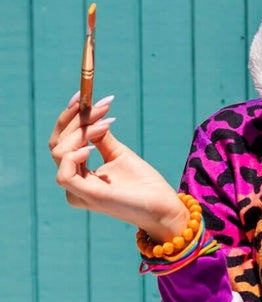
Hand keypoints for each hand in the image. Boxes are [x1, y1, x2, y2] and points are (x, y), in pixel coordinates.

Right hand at [50, 93, 189, 242]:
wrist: (163, 207)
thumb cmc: (144, 184)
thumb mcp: (119, 153)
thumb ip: (101, 137)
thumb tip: (92, 112)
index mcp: (79, 172)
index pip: (62, 139)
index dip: (70, 116)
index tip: (84, 94)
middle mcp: (74, 181)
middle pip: (57, 142)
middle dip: (76, 118)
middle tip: (101, 106)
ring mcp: (78, 190)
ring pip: (59, 152)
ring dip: (80, 131)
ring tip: (106, 124)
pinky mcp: (87, 197)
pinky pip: (64, 174)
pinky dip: (73, 155)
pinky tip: (90, 147)